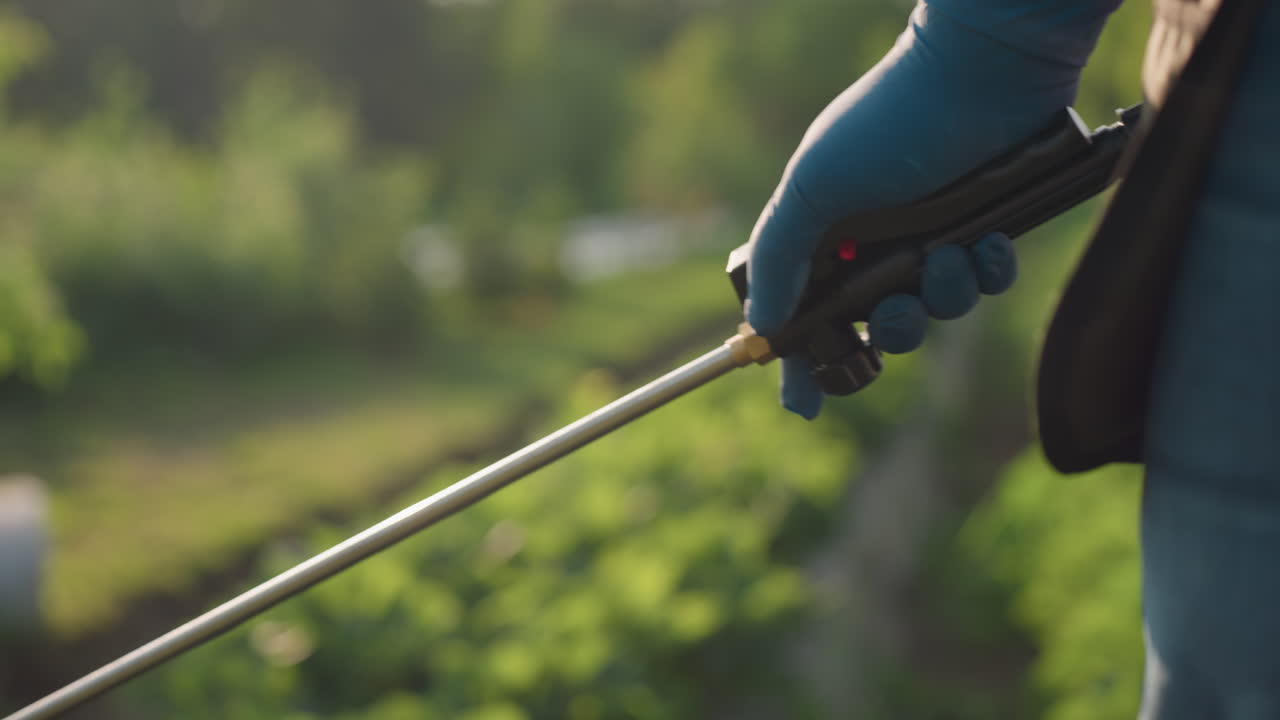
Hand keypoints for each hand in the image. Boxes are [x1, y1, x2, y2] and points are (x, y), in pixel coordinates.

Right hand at [746, 0, 1113, 418]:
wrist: (977, 74)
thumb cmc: (884, 124)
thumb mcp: (814, 187)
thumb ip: (779, 257)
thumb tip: (761, 325)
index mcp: (826, 237)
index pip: (806, 316)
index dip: (803, 365)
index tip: (805, 407)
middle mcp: (876, 244)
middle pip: (875, 328)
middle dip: (888, 333)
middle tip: (893, 316)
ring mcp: (932, 240)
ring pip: (936, 312)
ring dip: (941, 297)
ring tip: (948, 256)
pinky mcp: (985, 231)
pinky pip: (985, 284)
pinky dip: (986, 273)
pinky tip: (985, 242)